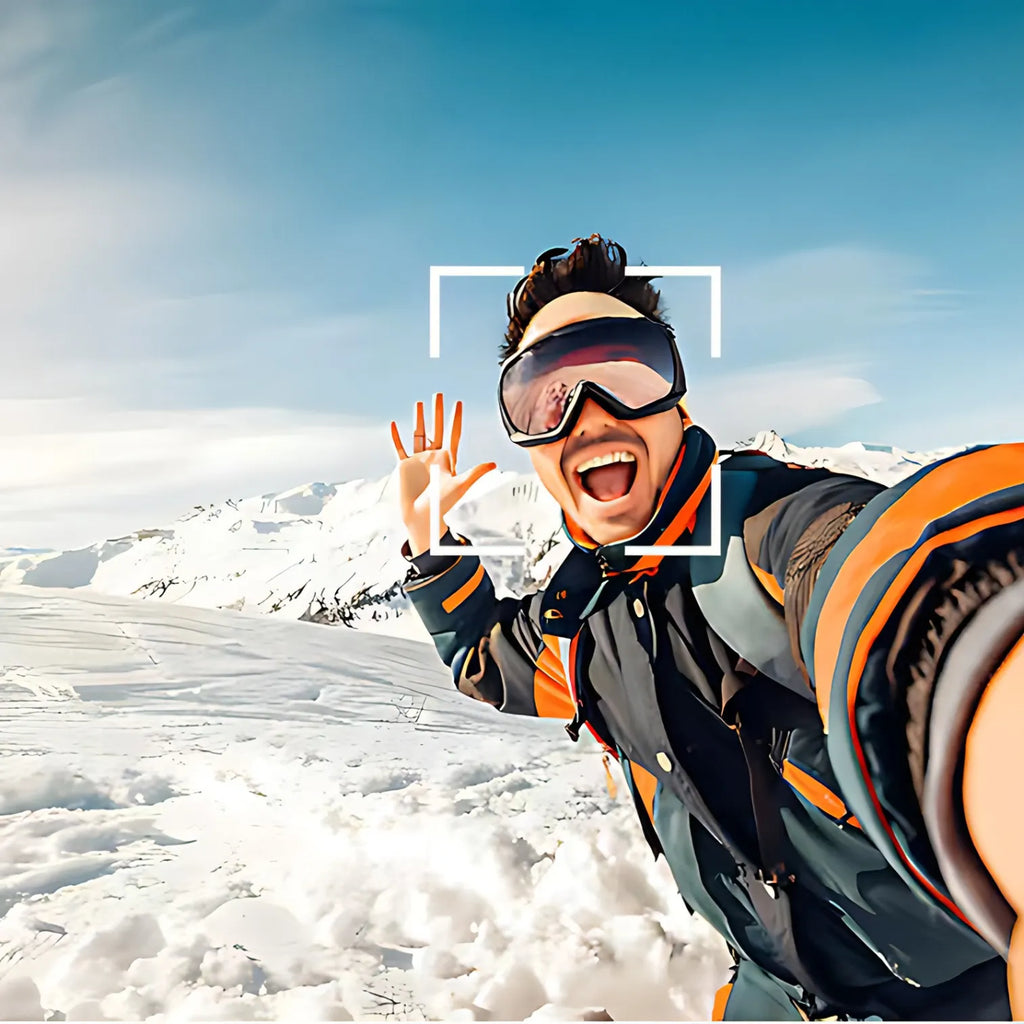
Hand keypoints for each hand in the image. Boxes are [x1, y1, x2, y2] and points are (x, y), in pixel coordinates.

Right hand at [390, 393, 495, 555]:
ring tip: (419, 403)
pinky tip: (394, 424)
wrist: (422, 517)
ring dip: (419, 419)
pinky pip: (399, 447)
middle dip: (438, 412)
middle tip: (438, 395)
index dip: (456, 419)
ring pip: (418, 434)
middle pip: (436, 429)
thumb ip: (475, 473)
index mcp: (448, 459)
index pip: (453, 434)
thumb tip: (493, 464)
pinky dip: (396, 436)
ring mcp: (419, 459)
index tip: (458, 403)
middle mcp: (433, 456)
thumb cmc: (443, 504)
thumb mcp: (460, 486)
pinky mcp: (405, 465)